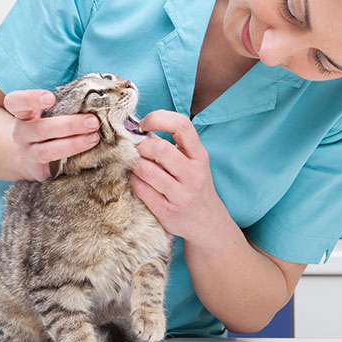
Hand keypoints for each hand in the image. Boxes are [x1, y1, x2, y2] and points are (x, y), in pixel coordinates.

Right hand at [3, 89, 100, 180]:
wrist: (27, 156)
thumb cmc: (46, 124)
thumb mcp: (46, 111)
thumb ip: (63, 102)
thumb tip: (94, 96)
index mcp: (22, 114)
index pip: (16, 102)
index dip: (31, 99)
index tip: (51, 98)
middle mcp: (22, 134)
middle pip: (40, 129)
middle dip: (69, 125)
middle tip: (92, 121)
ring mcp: (29, 154)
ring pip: (47, 151)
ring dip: (73, 144)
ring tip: (94, 138)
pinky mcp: (39, 171)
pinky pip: (56, 169)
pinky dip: (74, 161)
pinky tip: (91, 155)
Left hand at [129, 110, 230, 244]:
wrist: (208, 223)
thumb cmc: (195, 186)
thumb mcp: (191, 163)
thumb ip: (169, 145)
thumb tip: (138, 128)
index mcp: (199, 156)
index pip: (181, 125)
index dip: (158, 118)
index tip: (144, 124)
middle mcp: (194, 174)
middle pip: (159, 149)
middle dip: (140, 146)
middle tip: (136, 150)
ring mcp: (181, 195)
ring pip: (146, 170)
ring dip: (134, 164)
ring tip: (135, 165)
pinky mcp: (167, 212)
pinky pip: (141, 190)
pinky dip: (133, 181)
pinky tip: (137, 180)